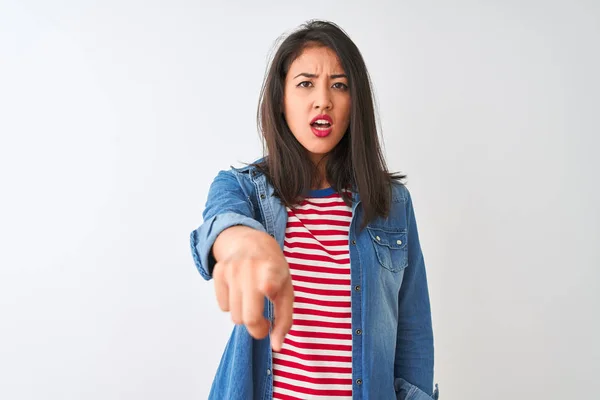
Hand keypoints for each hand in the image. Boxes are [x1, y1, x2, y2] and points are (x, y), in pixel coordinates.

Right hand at [212, 226, 293, 350]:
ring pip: (234, 315)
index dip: (266, 293)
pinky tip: (239, 291)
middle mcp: (250, 268)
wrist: (252, 243)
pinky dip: (231, 305)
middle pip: (246, 317)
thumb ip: (284, 320)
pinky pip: (222, 306)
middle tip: (263, 322)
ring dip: (244, 315)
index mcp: (272, 271)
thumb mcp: (287, 291)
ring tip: (252, 301)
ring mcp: (232, 269)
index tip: (267, 297)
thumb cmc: (273, 271)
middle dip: (255, 327)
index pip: (267, 283)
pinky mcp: (218, 271)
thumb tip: (276, 346)